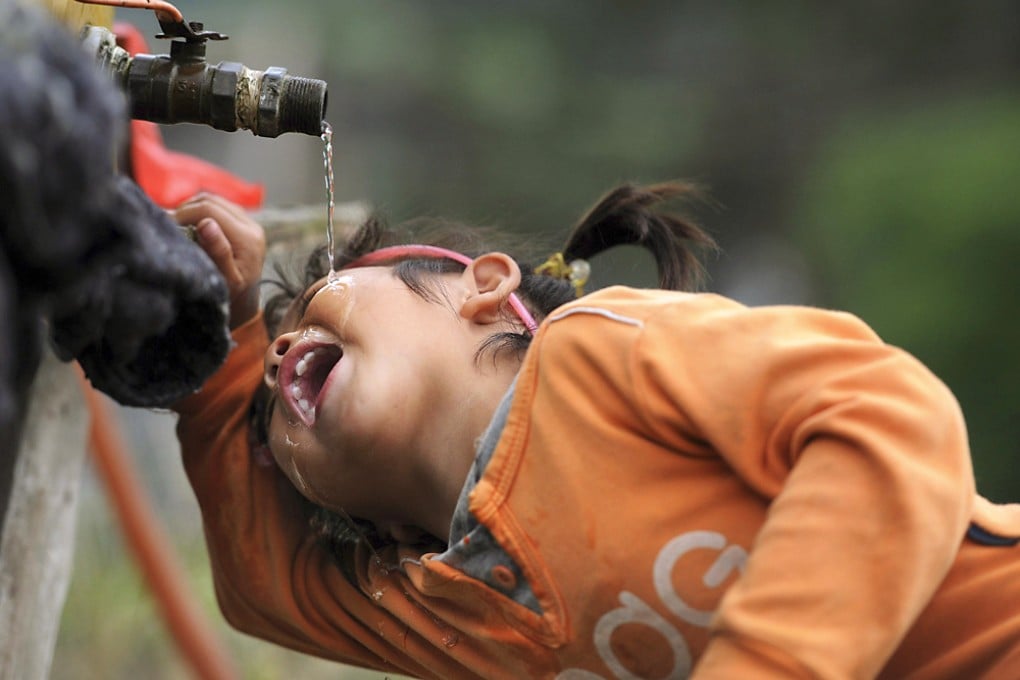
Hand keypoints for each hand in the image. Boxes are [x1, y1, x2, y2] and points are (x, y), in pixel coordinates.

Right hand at [172, 193, 265, 328]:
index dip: (183, 213)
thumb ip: (218, 252)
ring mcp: (248, 222)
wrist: (246, 301)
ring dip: (191, 208)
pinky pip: (217, 206)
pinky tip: (188, 225)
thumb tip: (206, 223)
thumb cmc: (233, 295)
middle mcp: (252, 226)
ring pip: (213, 200)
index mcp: (248, 238)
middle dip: (185, 209)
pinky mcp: (242, 222)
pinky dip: (198, 210)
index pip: (209, 210)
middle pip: (210, 201)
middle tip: (167, 224)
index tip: (165, 225)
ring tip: (176, 224)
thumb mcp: (227, 280)